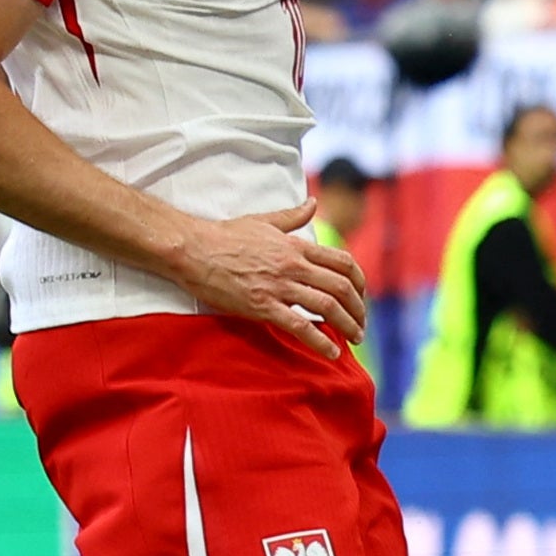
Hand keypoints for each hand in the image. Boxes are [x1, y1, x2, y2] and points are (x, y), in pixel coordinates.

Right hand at [168, 211, 370, 353]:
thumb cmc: (225, 235)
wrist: (194, 249)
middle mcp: (294, 265)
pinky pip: (299, 326)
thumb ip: (293, 216)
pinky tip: (332, 353)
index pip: (343, 263)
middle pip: (341, 288)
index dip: (359, 282)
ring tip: (354, 339)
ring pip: (327, 307)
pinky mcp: (262, 306)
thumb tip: (313, 203)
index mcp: (296, 246)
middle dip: (358, 309)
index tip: (361, 296)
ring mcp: (279, 286)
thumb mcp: (264, 221)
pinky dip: (320, 341)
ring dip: (347, 326)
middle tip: (361, 325)